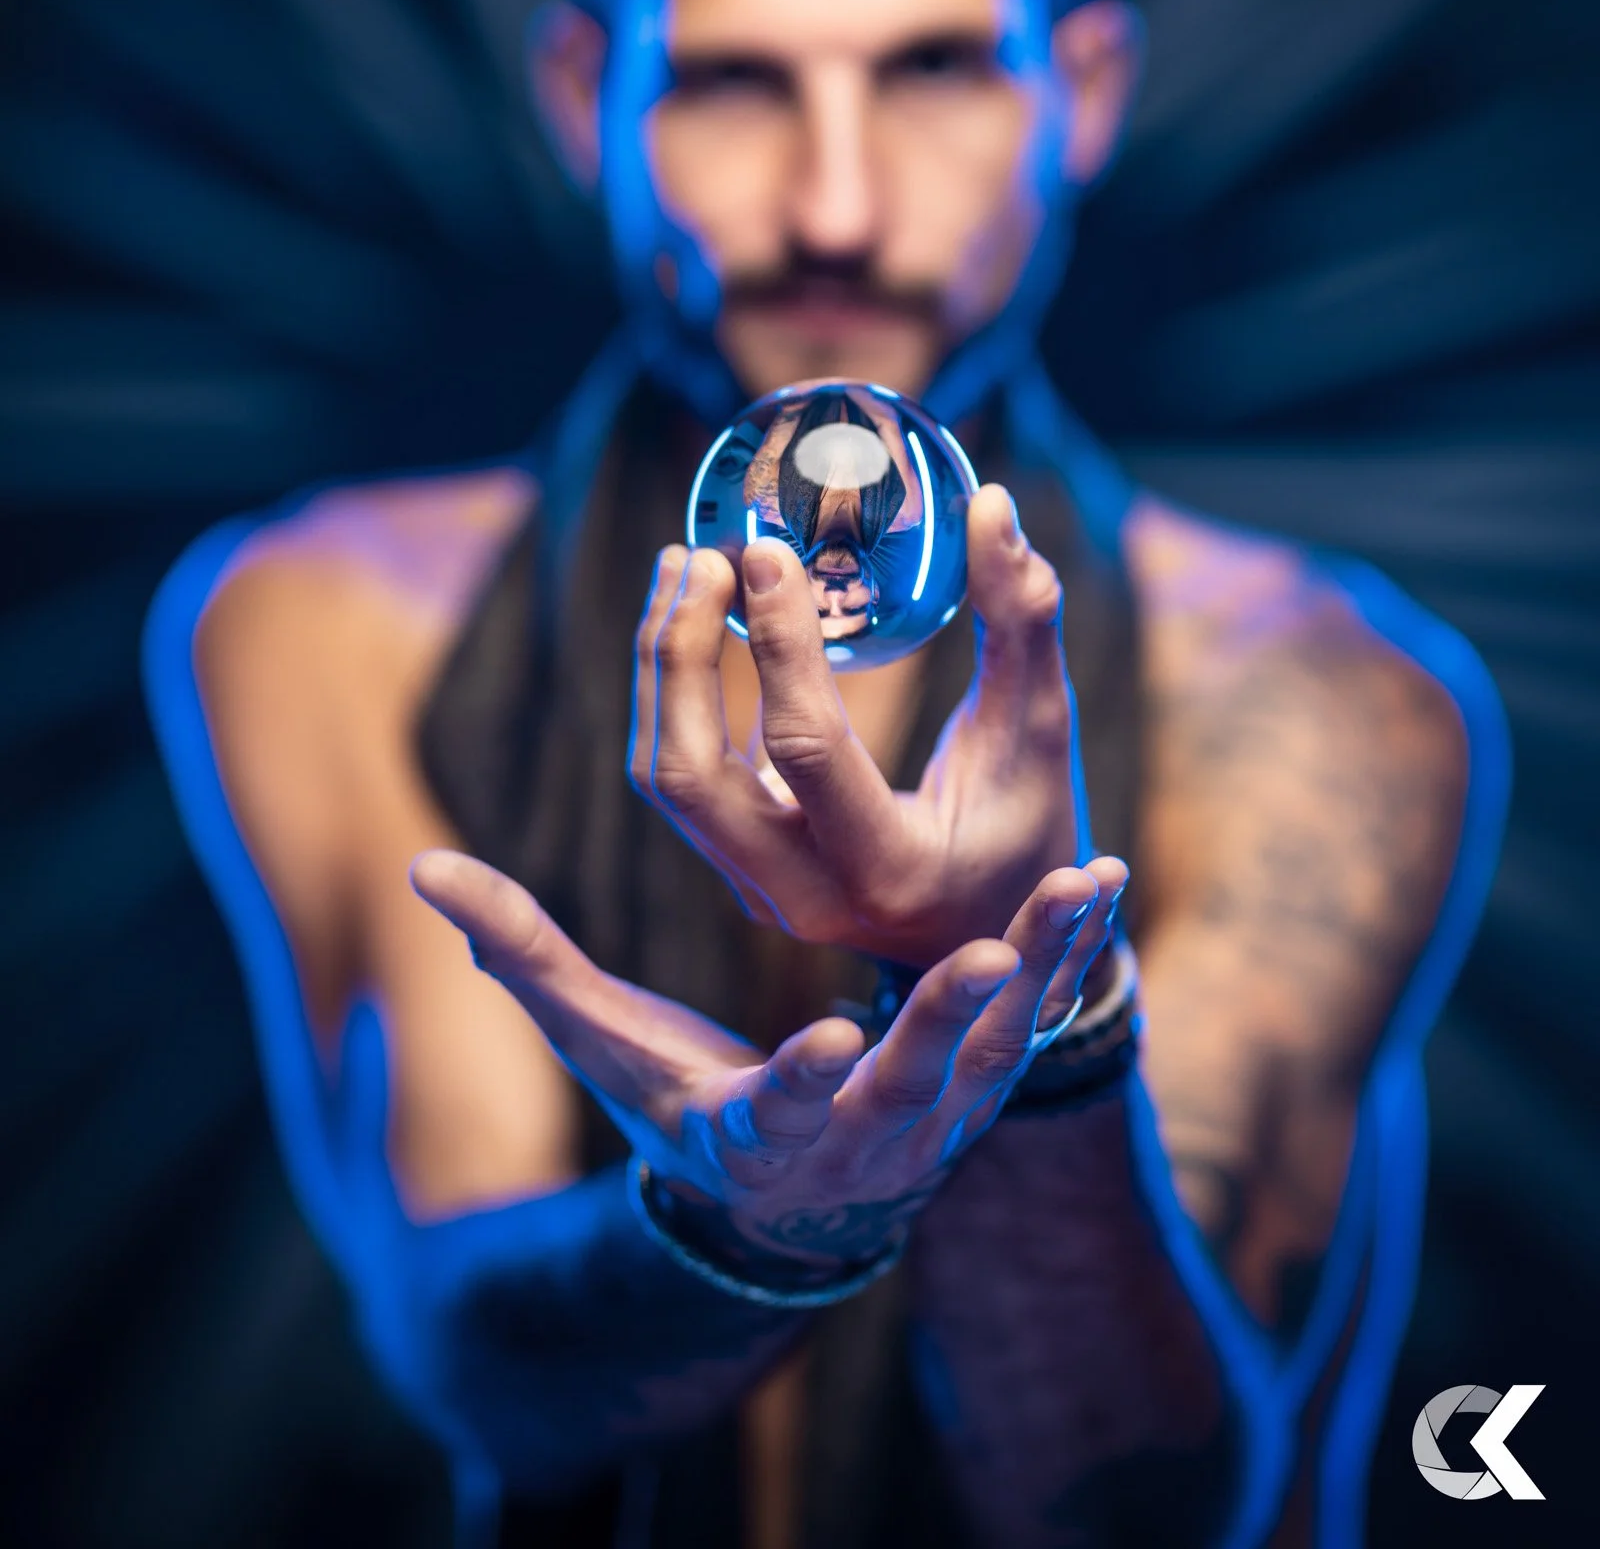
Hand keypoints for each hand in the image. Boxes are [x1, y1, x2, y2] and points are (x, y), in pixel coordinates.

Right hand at [412, 851, 1120, 1270]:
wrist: (798, 1204)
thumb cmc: (685, 1111)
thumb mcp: (608, 1052)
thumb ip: (526, 962)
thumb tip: (423, 872)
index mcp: (762, 1129)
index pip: (780, 1111)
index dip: (802, 1085)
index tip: (825, 1046)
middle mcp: (863, 1128)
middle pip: (913, 1079)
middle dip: (949, 1023)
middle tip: (989, 962)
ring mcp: (937, 1108)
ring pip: (1002, 1044)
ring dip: (1044, 969)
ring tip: (1079, 889)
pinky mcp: (984, 1076)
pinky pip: (1042, 1014)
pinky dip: (1072, 954)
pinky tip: (1101, 881)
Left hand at [632, 485, 1088, 965]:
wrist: (995, 939)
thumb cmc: (1031, 834)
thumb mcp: (1043, 733)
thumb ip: (1024, 622)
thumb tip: (990, 505)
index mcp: (888, 869)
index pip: (805, 745)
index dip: (779, 641)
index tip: (766, 549)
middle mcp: (805, 895)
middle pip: (692, 774)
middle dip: (680, 655)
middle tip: (702, 553)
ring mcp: (762, 888)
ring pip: (669, 776)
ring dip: (662, 667)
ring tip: (683, 566)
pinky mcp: (744, 865)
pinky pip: (684, 776)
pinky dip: (676, 692)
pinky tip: (698, 616)